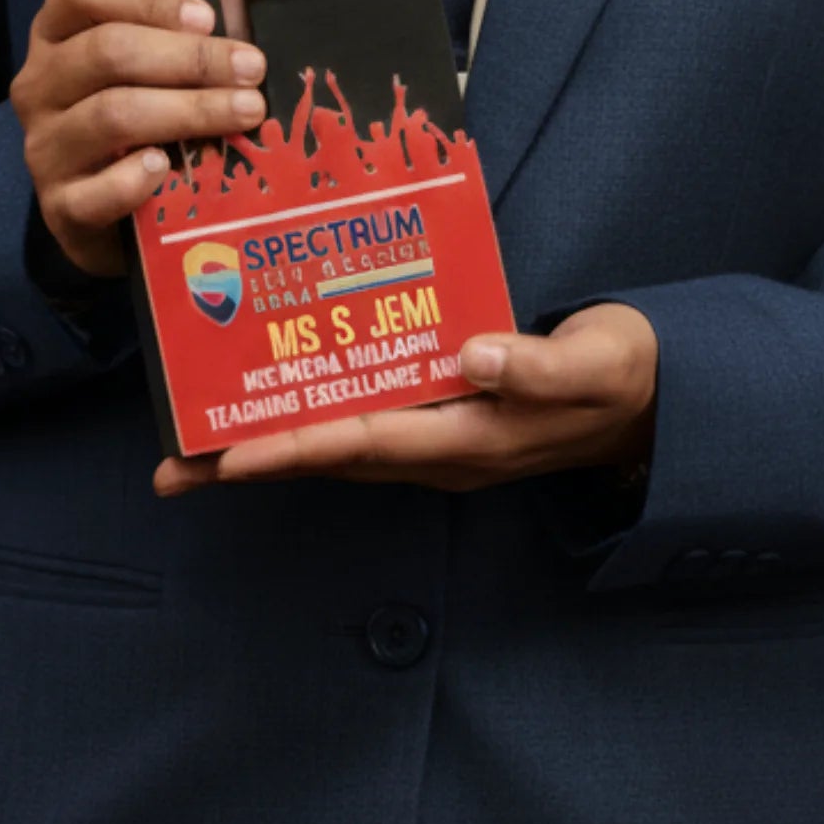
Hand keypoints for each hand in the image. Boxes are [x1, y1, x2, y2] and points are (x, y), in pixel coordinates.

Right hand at [12, 0, 264, 276]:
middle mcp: (39, 83)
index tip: (207, 18)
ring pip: (113, 114)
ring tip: (246, 112)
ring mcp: (43, 145)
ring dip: (189, 110)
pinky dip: (138, 179)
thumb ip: (191, 29)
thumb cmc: (145, 122)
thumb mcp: (159, 67)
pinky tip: (172, 169)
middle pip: (107, 50)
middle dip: (191, 58)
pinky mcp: (59, 206)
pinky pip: (97, 191)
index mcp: (58, 33)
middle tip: (251, 68)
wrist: (116, 219)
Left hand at [152, 301, 658, 495]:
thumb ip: (533, 367)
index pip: (363, 442)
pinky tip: (280, 396)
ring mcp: (439, 442)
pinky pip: (362, 426)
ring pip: (337, 447)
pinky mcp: (444, 421)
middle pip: (328, 458)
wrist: (654, 400)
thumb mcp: (590, 364)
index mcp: (469, 439)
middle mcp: (441, 450)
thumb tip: (469, 355)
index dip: (292, 447)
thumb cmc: (620, 374)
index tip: (225, 456)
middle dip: (248, 464)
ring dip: (268, 447)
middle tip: (169, 468)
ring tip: (196, 444)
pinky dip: (313, 418)